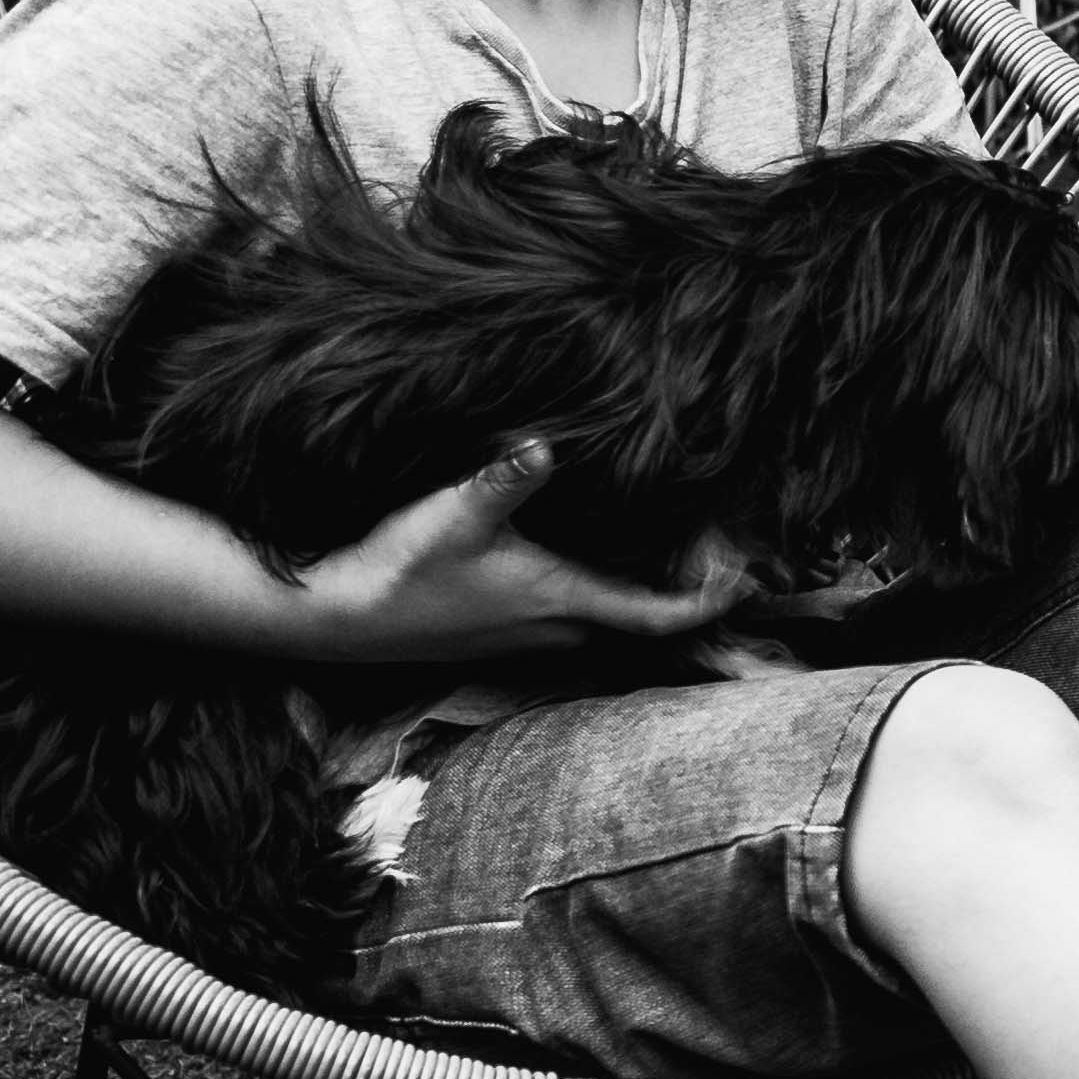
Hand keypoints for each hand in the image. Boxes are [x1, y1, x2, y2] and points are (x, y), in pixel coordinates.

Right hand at [286, 442, 756, 664]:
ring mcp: (520, 634)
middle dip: (680, 590)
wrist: (330, 615)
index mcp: (560, 601)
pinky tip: (586, 555)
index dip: (708, 601)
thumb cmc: (397, 566)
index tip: (747, 578)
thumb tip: (544, 444)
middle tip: (716, 551)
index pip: (657, 614)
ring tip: (666, 547)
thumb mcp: (453, 512)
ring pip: (600, 617)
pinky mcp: (493, 629)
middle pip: (637, 618)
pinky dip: (595, 590)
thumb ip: (505, 478)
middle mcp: (550, 627)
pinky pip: (565, 614)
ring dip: (636, 590)